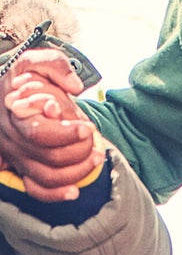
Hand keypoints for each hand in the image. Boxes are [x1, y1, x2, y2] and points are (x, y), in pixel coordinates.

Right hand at [0, 50, 101, 200]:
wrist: (13, 91)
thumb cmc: (28, 77)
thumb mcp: (38, 60)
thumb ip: (56, 65)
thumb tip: (74, 85)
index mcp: (15, 113)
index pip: (39, 133)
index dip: (67, 134)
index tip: (86, 127)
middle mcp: (13, 138)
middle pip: (49, 157)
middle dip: (79, 150)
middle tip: (93, 137)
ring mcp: (17, 156)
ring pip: (47, 176)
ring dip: (77, 171)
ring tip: (96, 156)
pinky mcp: (23, 168)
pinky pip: (36, 190)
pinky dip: (56, 194)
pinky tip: (74, 191)